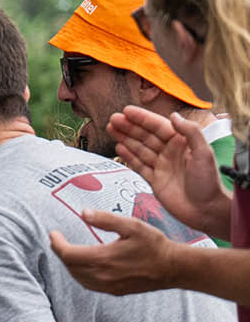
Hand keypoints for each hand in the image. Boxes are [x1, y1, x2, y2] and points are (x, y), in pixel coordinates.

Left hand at [50, 210, 182, 296]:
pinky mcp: (114, 291)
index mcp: (103, 258)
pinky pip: (89, 284)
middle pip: (70, 266)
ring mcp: (108, 286)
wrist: (174, 268)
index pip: (67, 254)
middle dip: (61, 252)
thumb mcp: (132, 226)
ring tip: (68, 251)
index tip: (53, 234)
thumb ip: (106, 219)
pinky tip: (83, 266)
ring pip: (77, 277)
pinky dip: (80, 274)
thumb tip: (83, 213)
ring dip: (70, 264)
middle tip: (58, 240)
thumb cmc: (154, 244)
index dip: (56, 244)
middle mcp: (102, 275)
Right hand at [111, 105, 231, 238]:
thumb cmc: (209, 182)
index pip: (159, 126)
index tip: (126, 111)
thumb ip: (191, 132)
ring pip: (139, 149)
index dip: (142, 118)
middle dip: (129, 127)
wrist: (205, 210)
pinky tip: (119, 147)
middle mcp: (170, 153)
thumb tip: (174, 116)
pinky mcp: (154, 180)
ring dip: (125, 138)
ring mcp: (161, 166)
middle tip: (113, 120)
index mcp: (183, 144)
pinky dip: (128, 156)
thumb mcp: (204, 153)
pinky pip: (139, 165)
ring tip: (111, 129)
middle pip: (146, 136)